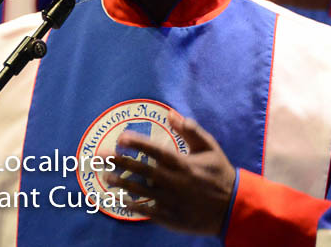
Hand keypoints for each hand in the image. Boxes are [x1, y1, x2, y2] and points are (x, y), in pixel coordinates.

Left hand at [108, 109, 235, 234]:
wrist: (230, 208)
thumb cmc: (219, 173)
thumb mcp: (210, 147)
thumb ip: (191, 130)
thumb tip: (172, 114)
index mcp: (184, 164)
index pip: (156, 151)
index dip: (138, 144)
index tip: (121, 137)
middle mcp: (174, 182)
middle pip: (142, 170)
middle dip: (120, 161)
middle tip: (100, 156)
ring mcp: (170, 201)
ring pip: (140, 190)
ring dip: (120, 183)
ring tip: (104, 176)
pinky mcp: (169, 216)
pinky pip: (146, 210)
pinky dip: (131, 204)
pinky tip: (118, 199)